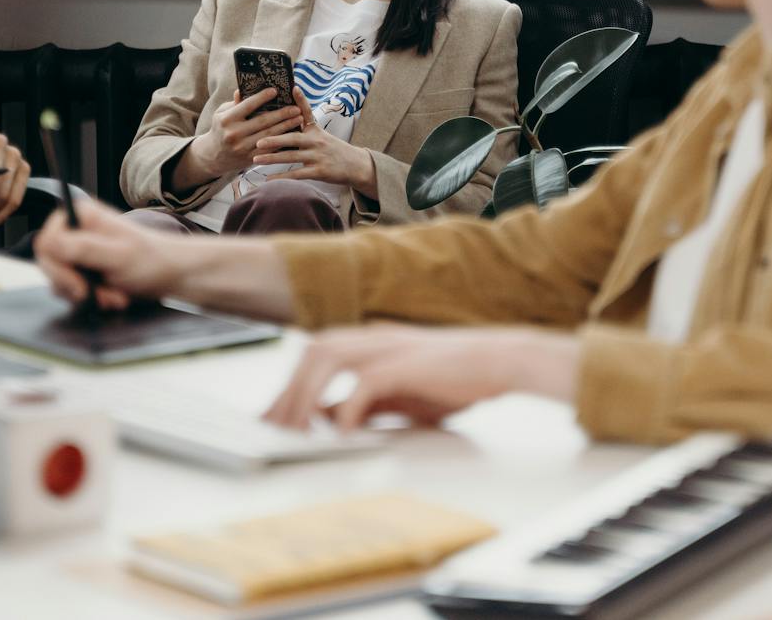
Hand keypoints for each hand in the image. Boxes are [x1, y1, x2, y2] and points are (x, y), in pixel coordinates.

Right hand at [34, 196, 182, 312]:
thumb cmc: (152, 259)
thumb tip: (49, 243)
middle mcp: (76, 231)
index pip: (45, 242)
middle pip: (49, 264)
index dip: (58, 268)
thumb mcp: (118, 255)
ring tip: (113, 296)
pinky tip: (112, 297)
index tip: (79, 284)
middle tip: (96, 295)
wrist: (171, 274)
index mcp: (81, 216)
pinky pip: (71, 290)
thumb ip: (83, 249)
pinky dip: (91, 299)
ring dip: (86, 295)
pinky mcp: (83, 269)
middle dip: (75, 286)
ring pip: (60, 281)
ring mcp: (78, 251)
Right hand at [188, 88, 303, 179]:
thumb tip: (243, 89)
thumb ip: (234, 103)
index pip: (247, 105)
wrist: (212, 156)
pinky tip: (292, 134)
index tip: (275, 91)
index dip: (262, 97)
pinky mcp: (249, 158)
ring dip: (286, 126)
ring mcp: (242, 148)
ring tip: (299, 118)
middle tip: (295, 107)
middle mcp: (234, 134)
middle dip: (281, 114)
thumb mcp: (221, 113)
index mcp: (227, 119)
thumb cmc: (220, 129)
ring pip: (269, 135)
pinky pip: (269, 149)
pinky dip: (282, 141)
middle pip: (262, 121)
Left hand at [249, 86, 376, 192]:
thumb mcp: (322, 135)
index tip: (293, 88)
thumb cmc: (335, 149)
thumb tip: (289, 118)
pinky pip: (297, 174)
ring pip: (292, 157)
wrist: (356, 165)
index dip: (301, 100)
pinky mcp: (319, 171)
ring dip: (272, 158)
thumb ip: (305, 128)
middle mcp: (317, 141)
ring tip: (256, 158)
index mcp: (315, 131)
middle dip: (274, 139)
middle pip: (293, 138)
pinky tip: (268, 179)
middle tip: (257, 140)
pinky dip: (282, 176)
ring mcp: (318, 157)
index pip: (307, 113)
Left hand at [263, 325, 582, 432]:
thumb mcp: (402, 394)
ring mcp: (388, 347)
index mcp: (370, 342)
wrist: (501, 361)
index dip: (288, 385)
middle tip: (273, 429)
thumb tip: (332, 419)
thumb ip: (367, 403)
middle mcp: (373, 338)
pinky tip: (343, 433)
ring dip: (306, 394)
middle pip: (312, 353)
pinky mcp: (406, 363)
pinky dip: (348, 408)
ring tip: (296, 430)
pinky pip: (364, 383)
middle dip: (288, 390)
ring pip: (327, 358)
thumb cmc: (456, 378)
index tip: (271, 417)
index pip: (314, 356)